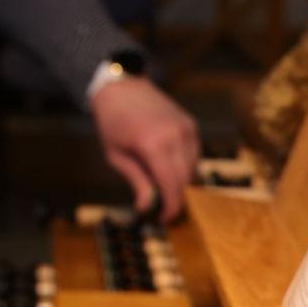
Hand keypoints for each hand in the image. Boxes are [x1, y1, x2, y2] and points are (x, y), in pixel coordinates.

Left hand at [90, 76, 199, 219]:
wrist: (122, 88)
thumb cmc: (113, 122)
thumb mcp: (116, 156)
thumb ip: (136, 181)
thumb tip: (147, 208)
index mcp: (153, 145)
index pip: (171, 185)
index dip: (171, 207)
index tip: (164, 219)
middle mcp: (175, 136)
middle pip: (185, 180)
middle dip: (176, 198)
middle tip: (162, 209)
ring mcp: (186, 128)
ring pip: (193, 168)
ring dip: (180, 182)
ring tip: (161, 186)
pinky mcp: (190, 124)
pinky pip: (194, 154)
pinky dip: (184, 166)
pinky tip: (167, 166)